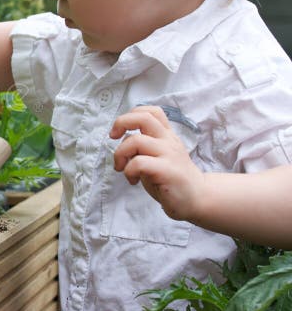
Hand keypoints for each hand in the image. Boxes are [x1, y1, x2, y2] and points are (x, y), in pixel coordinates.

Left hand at [109, 105, 204, 221]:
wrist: (198, 198)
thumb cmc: (171, 178)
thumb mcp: (156, 156)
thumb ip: (142, 145)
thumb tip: (121, 139)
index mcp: (166, 135)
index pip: (151, 112)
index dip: (130, 115)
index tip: (119, 132)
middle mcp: (168, 141)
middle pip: (143, 117)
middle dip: (121, 123)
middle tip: (113, 138)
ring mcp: (169, 154)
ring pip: (136, 141)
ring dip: (120, 154)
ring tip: (122, 168)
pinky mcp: (167, 170)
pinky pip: (139, 163)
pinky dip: (128, 170)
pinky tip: (133, 180)